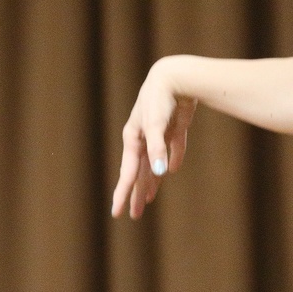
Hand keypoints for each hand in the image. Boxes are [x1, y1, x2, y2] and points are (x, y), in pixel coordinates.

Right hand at [111, 58, 198, 218]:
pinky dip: (172, 159)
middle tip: (134, 215)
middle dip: (136, 193)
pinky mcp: (174, 127)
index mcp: (133, 139)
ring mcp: (158, 133)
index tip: (117, 213)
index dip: (123, 194)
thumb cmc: (160, 99)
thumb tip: (161, 173)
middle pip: (138, 172)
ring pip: (153, 163)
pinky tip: (172, 171)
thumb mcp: (156, 125)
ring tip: (149, 197)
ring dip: (152, 180)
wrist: (175, 76)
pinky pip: (172, 148)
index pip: (127, 173)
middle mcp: (143, 138)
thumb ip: (158, 149)